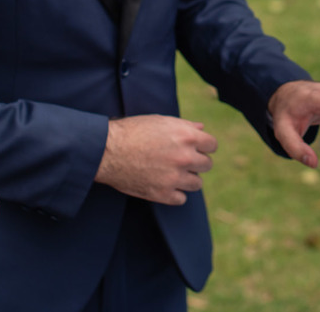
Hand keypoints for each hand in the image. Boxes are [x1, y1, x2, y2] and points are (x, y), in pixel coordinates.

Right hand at [95, 115, 217, 205]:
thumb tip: (201, 128)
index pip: (212, 145)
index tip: (196, 148)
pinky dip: (175, 193)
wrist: (107, 151)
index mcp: (186, 136)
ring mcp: (175, 177)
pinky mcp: (163, 194)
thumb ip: (184, 125)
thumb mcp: (160, 121)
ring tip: (172, 173)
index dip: (204, 146)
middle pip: (207, 165)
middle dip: (196, 162)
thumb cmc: (132, 131)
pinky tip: (164, 184)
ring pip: (197, 184)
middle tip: (181, 160)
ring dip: (187, 179)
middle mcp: (184, 157)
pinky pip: (181, 198)